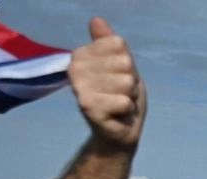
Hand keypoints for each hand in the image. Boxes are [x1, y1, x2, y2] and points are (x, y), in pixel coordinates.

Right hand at [69, 18, 145, 147]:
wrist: (117, 131)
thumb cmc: (120, 96)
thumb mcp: (120, 65)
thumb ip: (108, 43)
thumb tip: (96, 20)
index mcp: (82, 54)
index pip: (118, 44)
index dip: (128, 63)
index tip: (119, 76)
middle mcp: (75, 68)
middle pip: (125, 63)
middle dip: (130, 81)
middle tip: (120, 93)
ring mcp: (80, 87)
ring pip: (126, 82)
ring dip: (130, 96)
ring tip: (119, 103)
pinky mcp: (88, 107)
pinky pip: (125, 101)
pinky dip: (128, 110)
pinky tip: (117, 115)